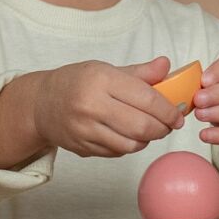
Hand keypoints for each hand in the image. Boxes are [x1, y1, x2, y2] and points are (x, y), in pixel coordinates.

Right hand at [33, 56, 184, 157]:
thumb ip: (139, 72)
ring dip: (148, 140)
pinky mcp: (83, 148)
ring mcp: (85, 130)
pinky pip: (118, 152)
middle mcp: (91, 105)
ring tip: (150, 130)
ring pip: (132, 144)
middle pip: (142, 126)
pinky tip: (130, 135)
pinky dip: (130, 146)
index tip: (178, 114)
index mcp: (100, 80)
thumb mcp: (105, 69)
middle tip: (169, 125)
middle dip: (163, 128)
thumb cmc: (76, 83)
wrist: (40, 105)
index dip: (169, 110)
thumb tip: (167, 66)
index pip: (146, 99)